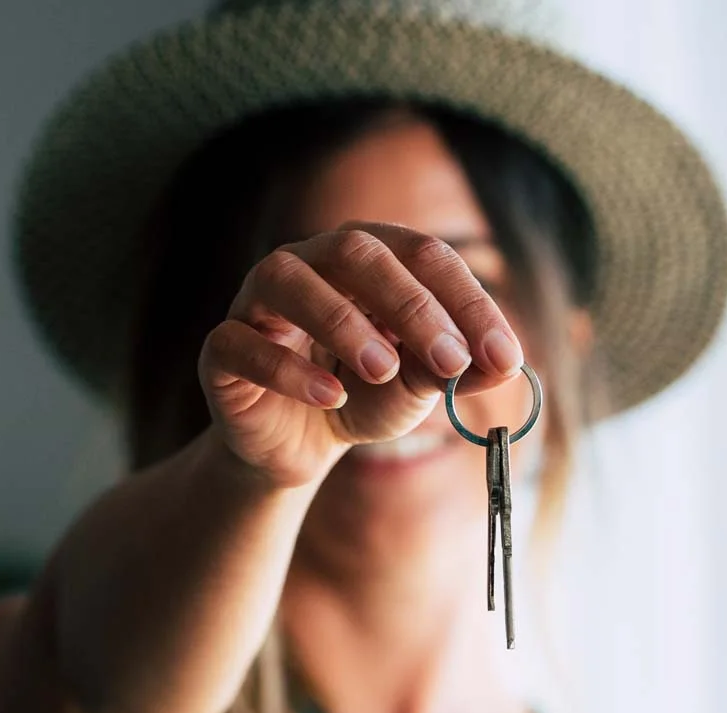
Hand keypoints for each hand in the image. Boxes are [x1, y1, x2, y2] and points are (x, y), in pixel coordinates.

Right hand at [198, 222, 523, 487]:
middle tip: (450, 359)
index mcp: (366, 257)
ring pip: (289, 280)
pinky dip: (289, 370)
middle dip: (410, 305)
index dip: (466, 302)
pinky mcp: (222, 348)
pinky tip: (331, 397)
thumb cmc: (362, 396)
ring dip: (342, 322)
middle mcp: (308, 262)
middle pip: (356, 252)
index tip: (502, 355)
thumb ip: (454, 369)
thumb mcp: (417, 386)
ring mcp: (257, 301)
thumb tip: (504, 363)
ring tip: (383, 370)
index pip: (422, 255)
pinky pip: (242, 343)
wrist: (297, 446)